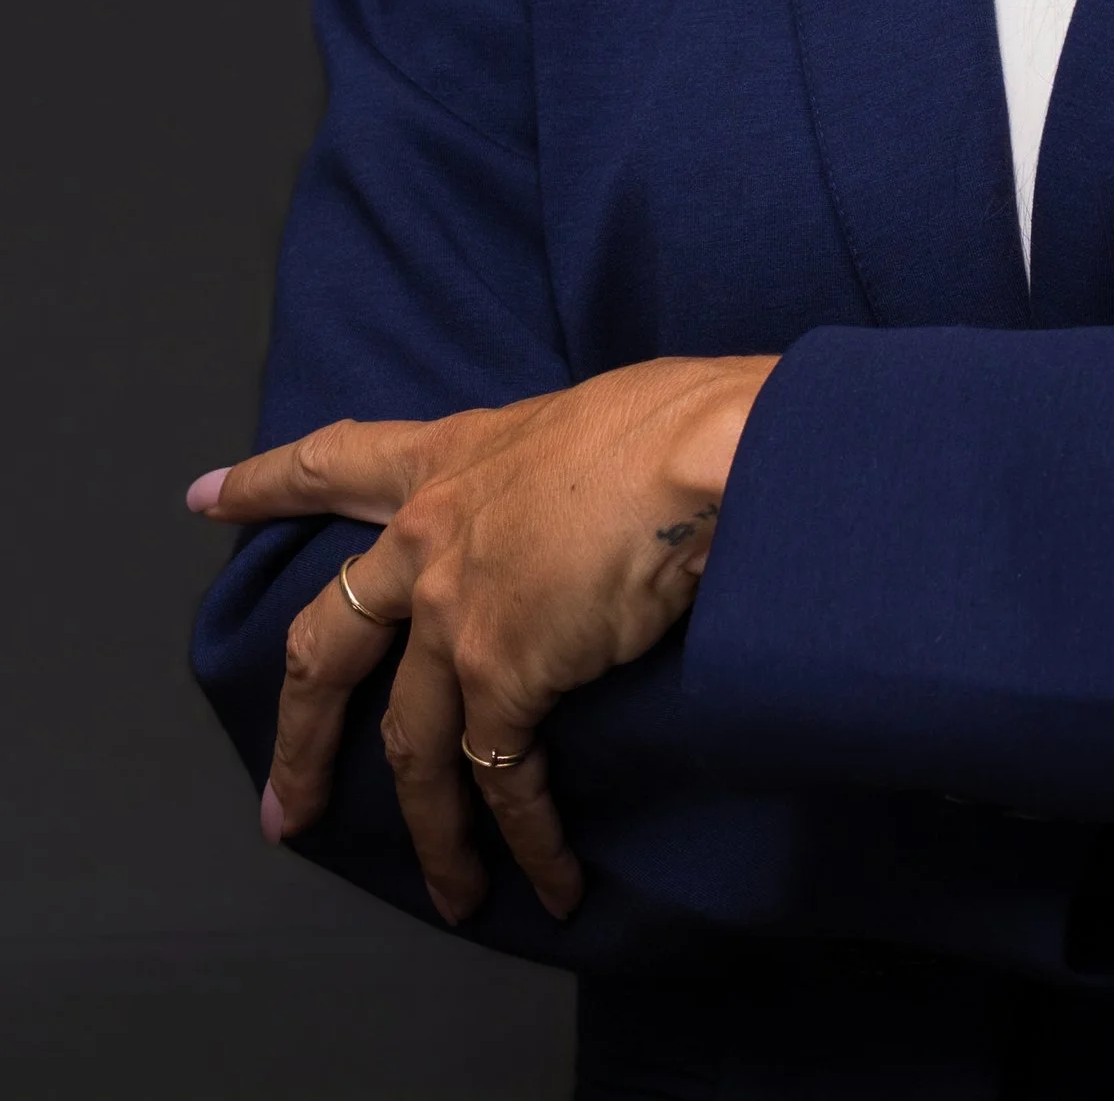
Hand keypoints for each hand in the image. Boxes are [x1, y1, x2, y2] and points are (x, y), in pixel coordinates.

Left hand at [187, 352, 775, 925]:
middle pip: (329, 643)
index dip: (266, 482)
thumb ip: (557, 476)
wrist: (707, 453)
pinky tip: (549, 879)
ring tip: (452, 896)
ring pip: (412, 747)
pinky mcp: (503, 676)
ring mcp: (455, 613)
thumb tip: (595, 511)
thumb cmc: (676, 419)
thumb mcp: (589, 419)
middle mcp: (432, 538)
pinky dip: (526, 839)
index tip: (204, 498)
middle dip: (301, 736)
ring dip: (431, 833)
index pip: (337, 462)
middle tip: (283, 809)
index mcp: (456, 457)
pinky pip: (502, 781)